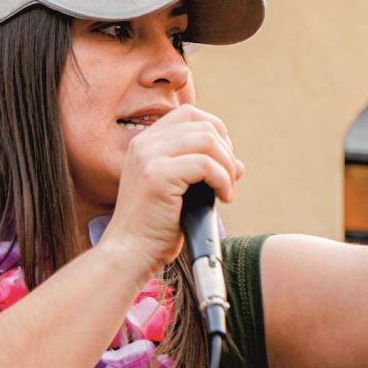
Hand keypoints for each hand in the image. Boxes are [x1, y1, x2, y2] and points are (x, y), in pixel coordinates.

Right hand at [101, 105, 244, 280]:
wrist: (129, 252)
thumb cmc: (154, 228)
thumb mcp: (179, 191)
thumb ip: (202, 171)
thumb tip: (238, 164)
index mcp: (144, 143)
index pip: (188, 114)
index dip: (215, 131)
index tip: (223, 160)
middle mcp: (144, 144)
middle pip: (202, 124)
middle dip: (226, 150)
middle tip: (230, 179)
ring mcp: (149, 157)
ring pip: (207, 140)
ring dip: (227, 166)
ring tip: (227, 191)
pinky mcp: (157, 175)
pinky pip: (205, 165)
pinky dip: (223, 180)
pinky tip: (223, 198)